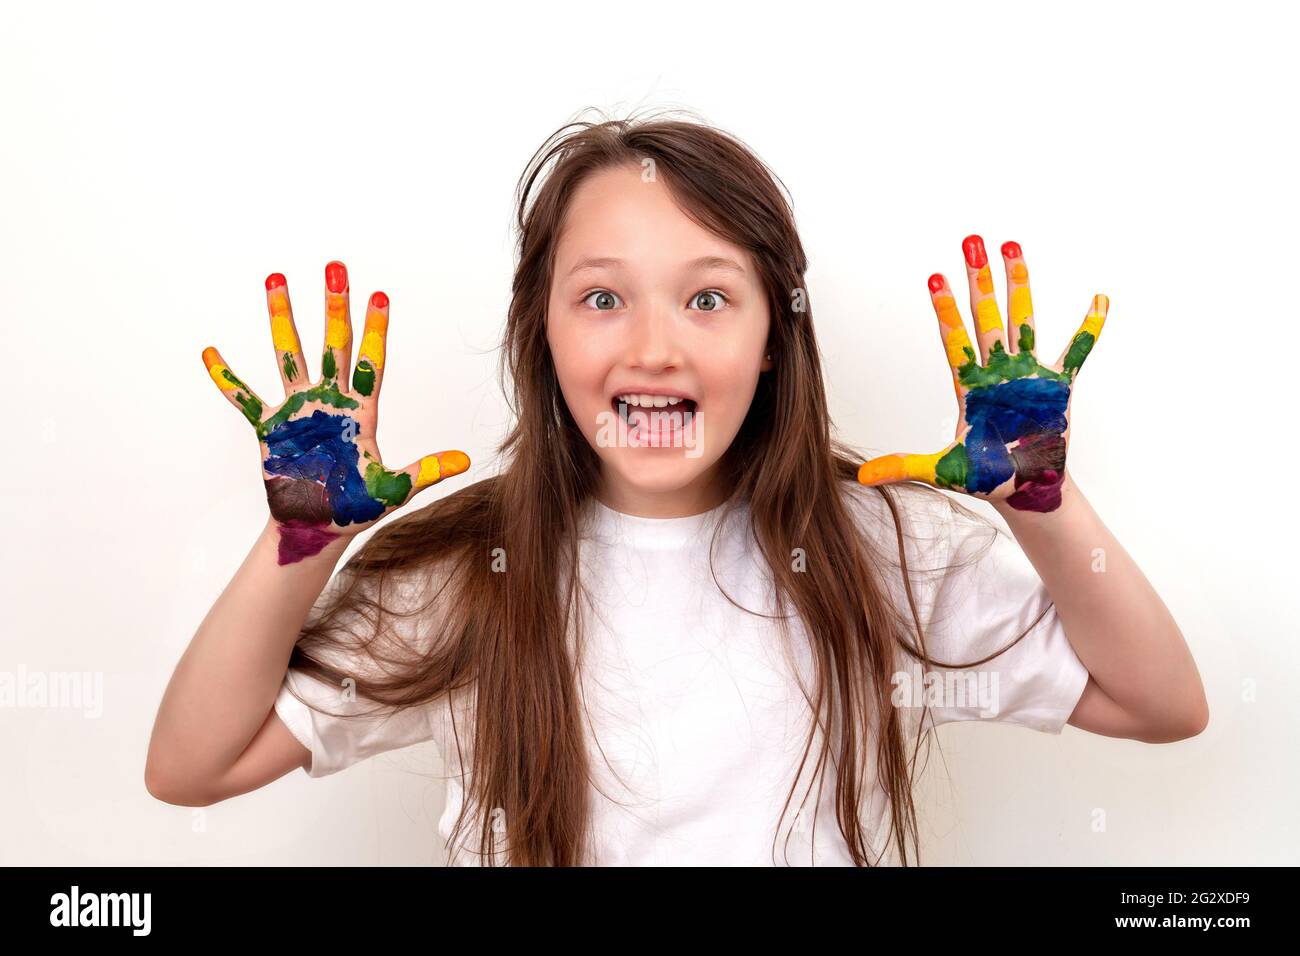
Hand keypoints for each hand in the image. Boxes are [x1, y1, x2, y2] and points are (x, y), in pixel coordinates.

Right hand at [201, 261, 469, 563]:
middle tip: (335, 266)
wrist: (317, 529)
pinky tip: (211, 352)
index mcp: (362, 412)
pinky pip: (245, 399)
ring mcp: (299, 411)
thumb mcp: (393, 490)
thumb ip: (426, 471)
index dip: (376, 329)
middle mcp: (330, 402)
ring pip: (290, 355)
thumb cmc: (356, 510)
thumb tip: (465, 461)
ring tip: (276, 279)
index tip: (380, 295)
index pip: (371, 362)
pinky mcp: (271, 428)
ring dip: (283, 318)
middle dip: (334, 307)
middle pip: (333, 344)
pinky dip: (227, 379)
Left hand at [857, 235, 1107, 512]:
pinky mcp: (1058, 387)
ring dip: (1018, 284)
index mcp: (970, 386)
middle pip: (985, 316)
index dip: (945, 310)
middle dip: (979, 281)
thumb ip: (904, 466)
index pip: (954, 339)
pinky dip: (1089, 329)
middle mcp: (997, 371)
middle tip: (971, 241)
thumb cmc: (986, 478)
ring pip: (1022, 320)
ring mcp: (1028, 375)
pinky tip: (1099, 299)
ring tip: (1011, 246)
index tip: (935, 277)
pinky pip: (1077, 352)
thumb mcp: (943, 471)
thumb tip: (862, 476)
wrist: (1023, 490)